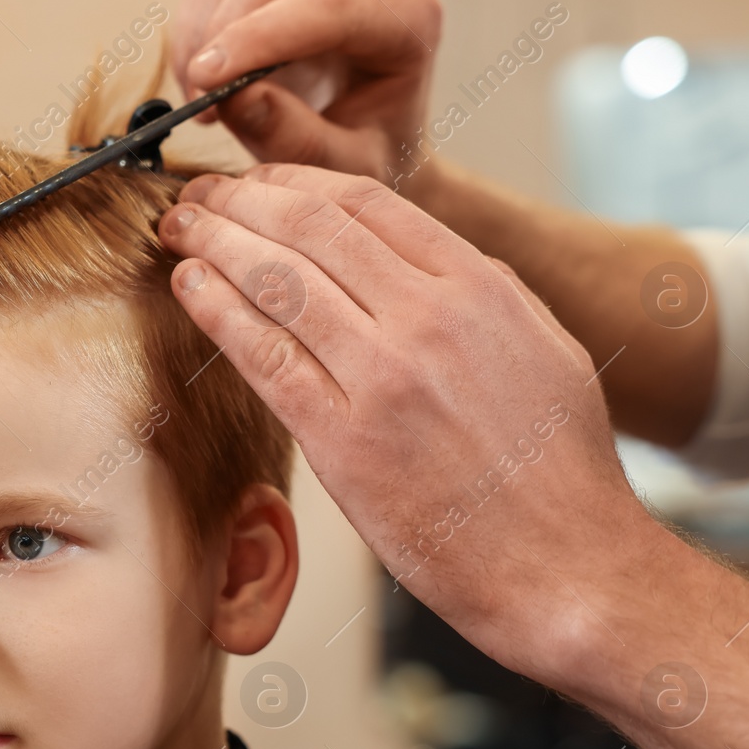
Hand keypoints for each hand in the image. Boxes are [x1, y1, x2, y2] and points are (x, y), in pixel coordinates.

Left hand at [157, 164, 657, 678]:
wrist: (569, 568)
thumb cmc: (561, 473)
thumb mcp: (547, 351)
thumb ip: (488, 295)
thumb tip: (432, 259)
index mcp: (479, 289)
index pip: (367, 203)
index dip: (295, 181)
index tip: (258, 180)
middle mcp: (428, 319)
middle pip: (310, 228)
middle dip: (241, 198)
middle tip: (200, 192)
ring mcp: (383, 379)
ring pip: (278, 281)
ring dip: (215, 243)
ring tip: (179, 227)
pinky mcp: (344, 444)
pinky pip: (264, 357)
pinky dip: (218, 311)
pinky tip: (189, 286)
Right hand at [172, 0, 441, 196]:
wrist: (368, 135)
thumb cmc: (368, 150)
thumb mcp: (345, 166)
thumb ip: (300, 140)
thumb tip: (236, 99)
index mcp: (408, 20)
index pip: (331, 4)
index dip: (262, 35)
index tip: (208, 79)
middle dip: (226, 24)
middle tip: (202, 96)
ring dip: (203, 27)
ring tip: (204, 98)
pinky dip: (194, 27)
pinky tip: (206, 80)